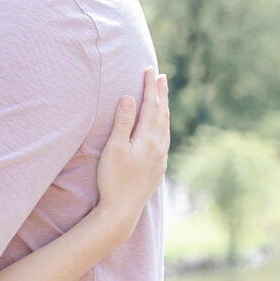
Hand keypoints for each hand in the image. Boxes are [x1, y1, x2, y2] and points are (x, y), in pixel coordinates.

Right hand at [93, 67, 170, 232]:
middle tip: (161, 76)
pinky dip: (164, 128)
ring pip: (165, 128)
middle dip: (161, 94)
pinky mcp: (158, 170)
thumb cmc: (114, 179)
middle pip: (162, 114)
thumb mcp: (114, 148)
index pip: (150, 105)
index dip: (150, 86)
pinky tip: (162, 131)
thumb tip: (128, 97)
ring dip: (164, 110)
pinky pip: (165, 141)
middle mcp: (159, 147)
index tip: (150, 69)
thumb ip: (122, 122)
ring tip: (163, 98)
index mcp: (148, 138)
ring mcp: (160, 159)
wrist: (122, 211)